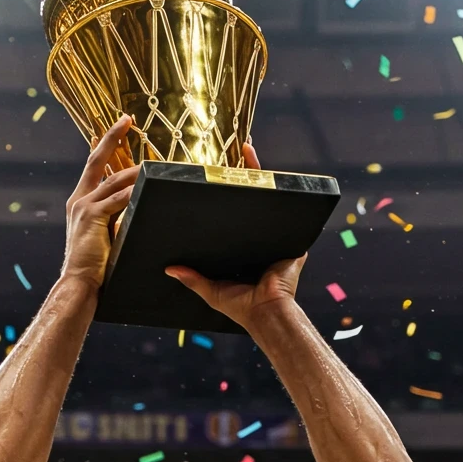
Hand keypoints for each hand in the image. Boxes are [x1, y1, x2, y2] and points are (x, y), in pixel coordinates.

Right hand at [63, 115, 139, 289]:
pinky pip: (119, 199)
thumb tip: (137, 205)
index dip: (104, 144)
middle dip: (112, 137)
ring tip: (156, 165)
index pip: (93, 166)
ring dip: (137, 171)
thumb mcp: (106, 234)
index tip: (117, 126)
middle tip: (127, 119)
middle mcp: (79, 199)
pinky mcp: (92, 216)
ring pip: (115, 179)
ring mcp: (84, 206)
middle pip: (97, 159)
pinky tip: (150, 187)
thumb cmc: (96, 265)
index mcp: (80, 202)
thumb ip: (117, 216)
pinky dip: (136, 192)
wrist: (80, 283)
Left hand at [164, 142, 306, 330]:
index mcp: (242, 246)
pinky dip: (284, 192)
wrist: (267, 312)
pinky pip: (287, 209)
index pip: (232, 213)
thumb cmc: (241, 306)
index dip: (225, 194)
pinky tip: (273, 173)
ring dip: (262, 174)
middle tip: (237, 149)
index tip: (212, 174)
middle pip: (251, 199)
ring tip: (248, 149)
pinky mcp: (292, 236)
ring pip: (269, 199)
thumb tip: (169, 269)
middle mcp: (260, 237)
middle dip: (246, 174)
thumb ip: (193, 279)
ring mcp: (277, 234)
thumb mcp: (211, 290)